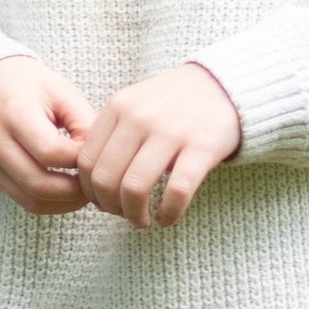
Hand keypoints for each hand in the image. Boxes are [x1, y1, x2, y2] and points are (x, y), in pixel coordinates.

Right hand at [0, 53, 101, 213]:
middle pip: (39, 183)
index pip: (51, 152)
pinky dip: (52, 204)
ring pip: (32, 200)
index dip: (80, 160)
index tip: (98, 154)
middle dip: (76, 190)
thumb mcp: (61, 92)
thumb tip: (100, 159)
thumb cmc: (30, 87)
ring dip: (65, 202)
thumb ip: (84, 123)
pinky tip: (69, 193)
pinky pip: (25, 202)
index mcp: (14, 112)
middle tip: (97, 182)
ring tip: (86, 190)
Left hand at [70, 61, 243, 228]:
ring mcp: (171, 132)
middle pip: (106, 178)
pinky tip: (167, 219)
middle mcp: (140, 118)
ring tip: (140, 221)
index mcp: (118, 107)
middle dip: (109, 206)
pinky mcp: (202, 148)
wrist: (221, 87)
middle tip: (120, 215)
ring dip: (134, 214)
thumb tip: (90, 183)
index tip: (100, 202)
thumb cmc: (170, 105)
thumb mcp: (133, 105)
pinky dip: (168, 213)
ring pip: (135, 188)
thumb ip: (109, 135)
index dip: (89, 190)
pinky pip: (177, 191)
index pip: (87, 161)